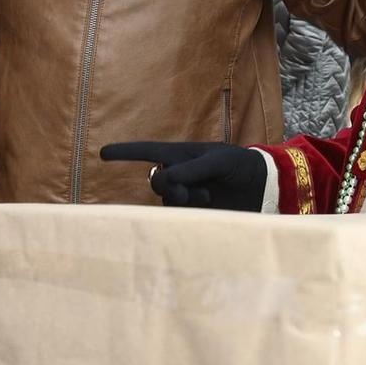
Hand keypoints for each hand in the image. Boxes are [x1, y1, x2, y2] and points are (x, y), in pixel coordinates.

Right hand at [100, 141, 265, 211]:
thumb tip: (162, 176)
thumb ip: (189, 168)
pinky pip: (177, 213)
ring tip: (207, 195)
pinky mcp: (194, 211)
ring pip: (166, 199)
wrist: (263, 186)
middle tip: (189, 192)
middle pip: (156, 181)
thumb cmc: (241, 165)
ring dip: (183, 198)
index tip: (103, 153)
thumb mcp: (218, 161)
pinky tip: (206, 205)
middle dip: (168, 186)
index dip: (125, 152)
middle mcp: (179, 172)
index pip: (147, 151)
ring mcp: (186, 193)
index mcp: (181, 154)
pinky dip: (187, 211)